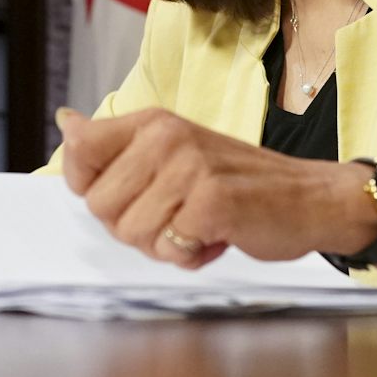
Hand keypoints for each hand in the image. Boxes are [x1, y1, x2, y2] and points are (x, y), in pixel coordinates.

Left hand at [55, 108, 376, 268]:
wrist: (310, 198)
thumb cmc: (238, 182)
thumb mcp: (172, 151)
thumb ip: (118, 144)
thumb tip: (65, 121)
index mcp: (153, 122)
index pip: (80, 150)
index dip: (90, 188)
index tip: (130, 195)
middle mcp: (166, 136)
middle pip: (100, 206)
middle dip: (133, 227)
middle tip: (174, 215)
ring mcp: (190, 167)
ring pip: (132, 233)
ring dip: (164, 245)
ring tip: (198, 225)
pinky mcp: (213, 201)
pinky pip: (169, 248)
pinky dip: (191, 256)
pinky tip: (216, 237)